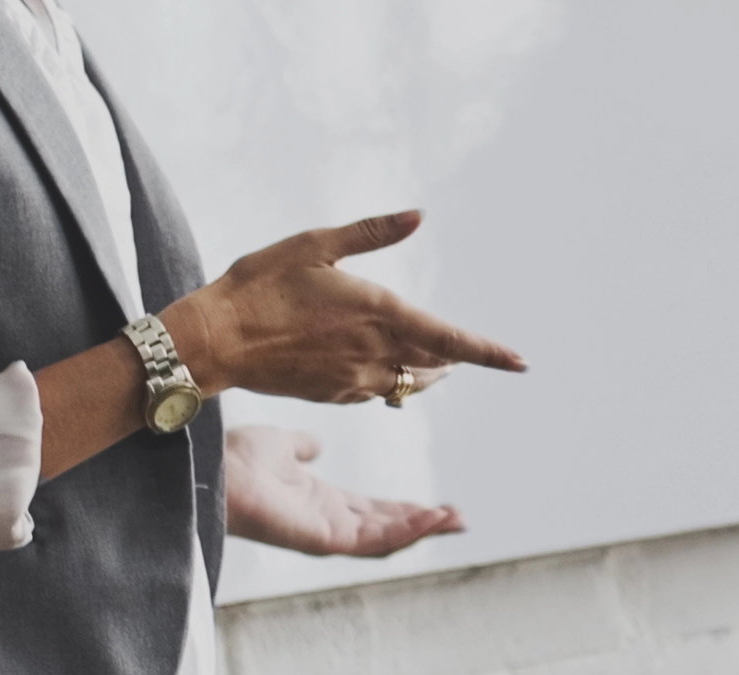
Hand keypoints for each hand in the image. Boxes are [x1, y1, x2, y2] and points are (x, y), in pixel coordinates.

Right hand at [161, 211, 523, 405]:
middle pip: (437, 365)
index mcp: (379, 313)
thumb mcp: (315, 245)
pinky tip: (380, 368)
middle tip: (475, 355)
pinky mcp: (336, 395)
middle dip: (459, 359)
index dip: (489, 352)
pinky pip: (379, 392)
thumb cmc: (260, 285)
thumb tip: (418, 216)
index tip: (521, 363)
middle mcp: (375, 352)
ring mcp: (356, 379)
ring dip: (429, 373)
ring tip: (438, 363)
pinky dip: (392, 381)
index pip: (451, 340)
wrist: (216, 340)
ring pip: (411, 384)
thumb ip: (372, 234)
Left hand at [224, 426, 460, 557]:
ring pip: (386, 540)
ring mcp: (327, 535)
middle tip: (458, 518)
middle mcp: (327, 523)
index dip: (405, 509)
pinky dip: (406, 532)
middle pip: (387, 529)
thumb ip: (301, 447)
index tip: (435, 504)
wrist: (215, 467)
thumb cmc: (236, 459)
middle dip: (424, 524)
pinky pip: (374, 541)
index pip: (372, 511)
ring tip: (456, 520)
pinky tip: (431, 518)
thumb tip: (316, 445)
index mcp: (320, 503)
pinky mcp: (325, 540)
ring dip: (423, 531)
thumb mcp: (280, 446)